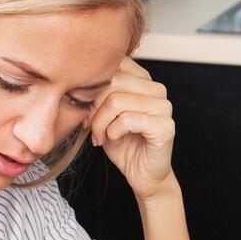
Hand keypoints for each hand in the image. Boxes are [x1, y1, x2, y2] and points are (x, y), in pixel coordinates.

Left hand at [89, 58, 177, 199]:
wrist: (142, 175)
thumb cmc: (122, 143)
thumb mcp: (103, 113)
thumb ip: (97, 93)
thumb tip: (75, 81)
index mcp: (144, 80)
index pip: (114, 64)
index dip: (91, 85)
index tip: (84, 106)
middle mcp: (157, 89)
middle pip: (113, 81)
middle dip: (93, 106)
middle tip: (89, 125)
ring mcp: (164, 107)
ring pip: (116, 101)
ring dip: (100, 123)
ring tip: (99, 136)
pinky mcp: (165, 127)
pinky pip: (127, 120)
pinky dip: (112, 132)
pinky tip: (112, 140)